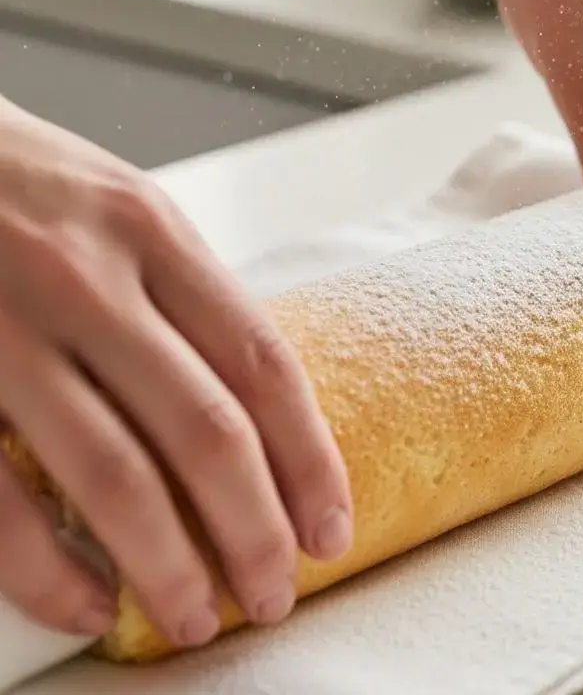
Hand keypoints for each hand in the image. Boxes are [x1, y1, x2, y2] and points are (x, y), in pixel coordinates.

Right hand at [0, 101, 351, 645]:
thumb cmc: (22, 183)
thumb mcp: (123, 209)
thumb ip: (182, 292)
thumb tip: (253, 396)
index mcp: (154, 233)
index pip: (262, 363)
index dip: (308, 457)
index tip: (331, 524)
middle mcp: (89, 281)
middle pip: (207, 429)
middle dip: (255, 528)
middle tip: (277, 592)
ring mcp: (7, 333)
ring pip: (114, 474)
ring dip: (170, 563)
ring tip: (202, 617)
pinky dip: (47, 568)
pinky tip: (92, 602)